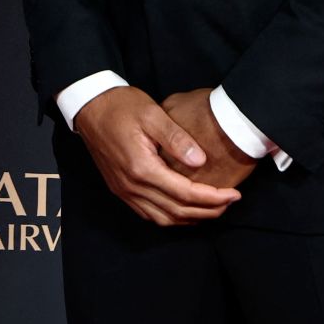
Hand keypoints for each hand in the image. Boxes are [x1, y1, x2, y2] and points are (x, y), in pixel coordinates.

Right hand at [73, 86, 240, 226]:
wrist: (89, 105)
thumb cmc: (121, 106)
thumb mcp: (152, 114)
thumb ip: (177, 139)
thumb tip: (201, 161)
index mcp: (142, 168)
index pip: (185, 194)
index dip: (213, 197)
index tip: (234, 194)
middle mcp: (131, 185)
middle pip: (177, 211)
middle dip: (208, 211)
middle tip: (230, 203)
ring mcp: (123, 190)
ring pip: (163, 218)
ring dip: (190, 218)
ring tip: (212, 209)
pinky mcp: (120, 188)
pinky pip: (148, 213)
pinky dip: (171, 217)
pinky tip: (184, 209)